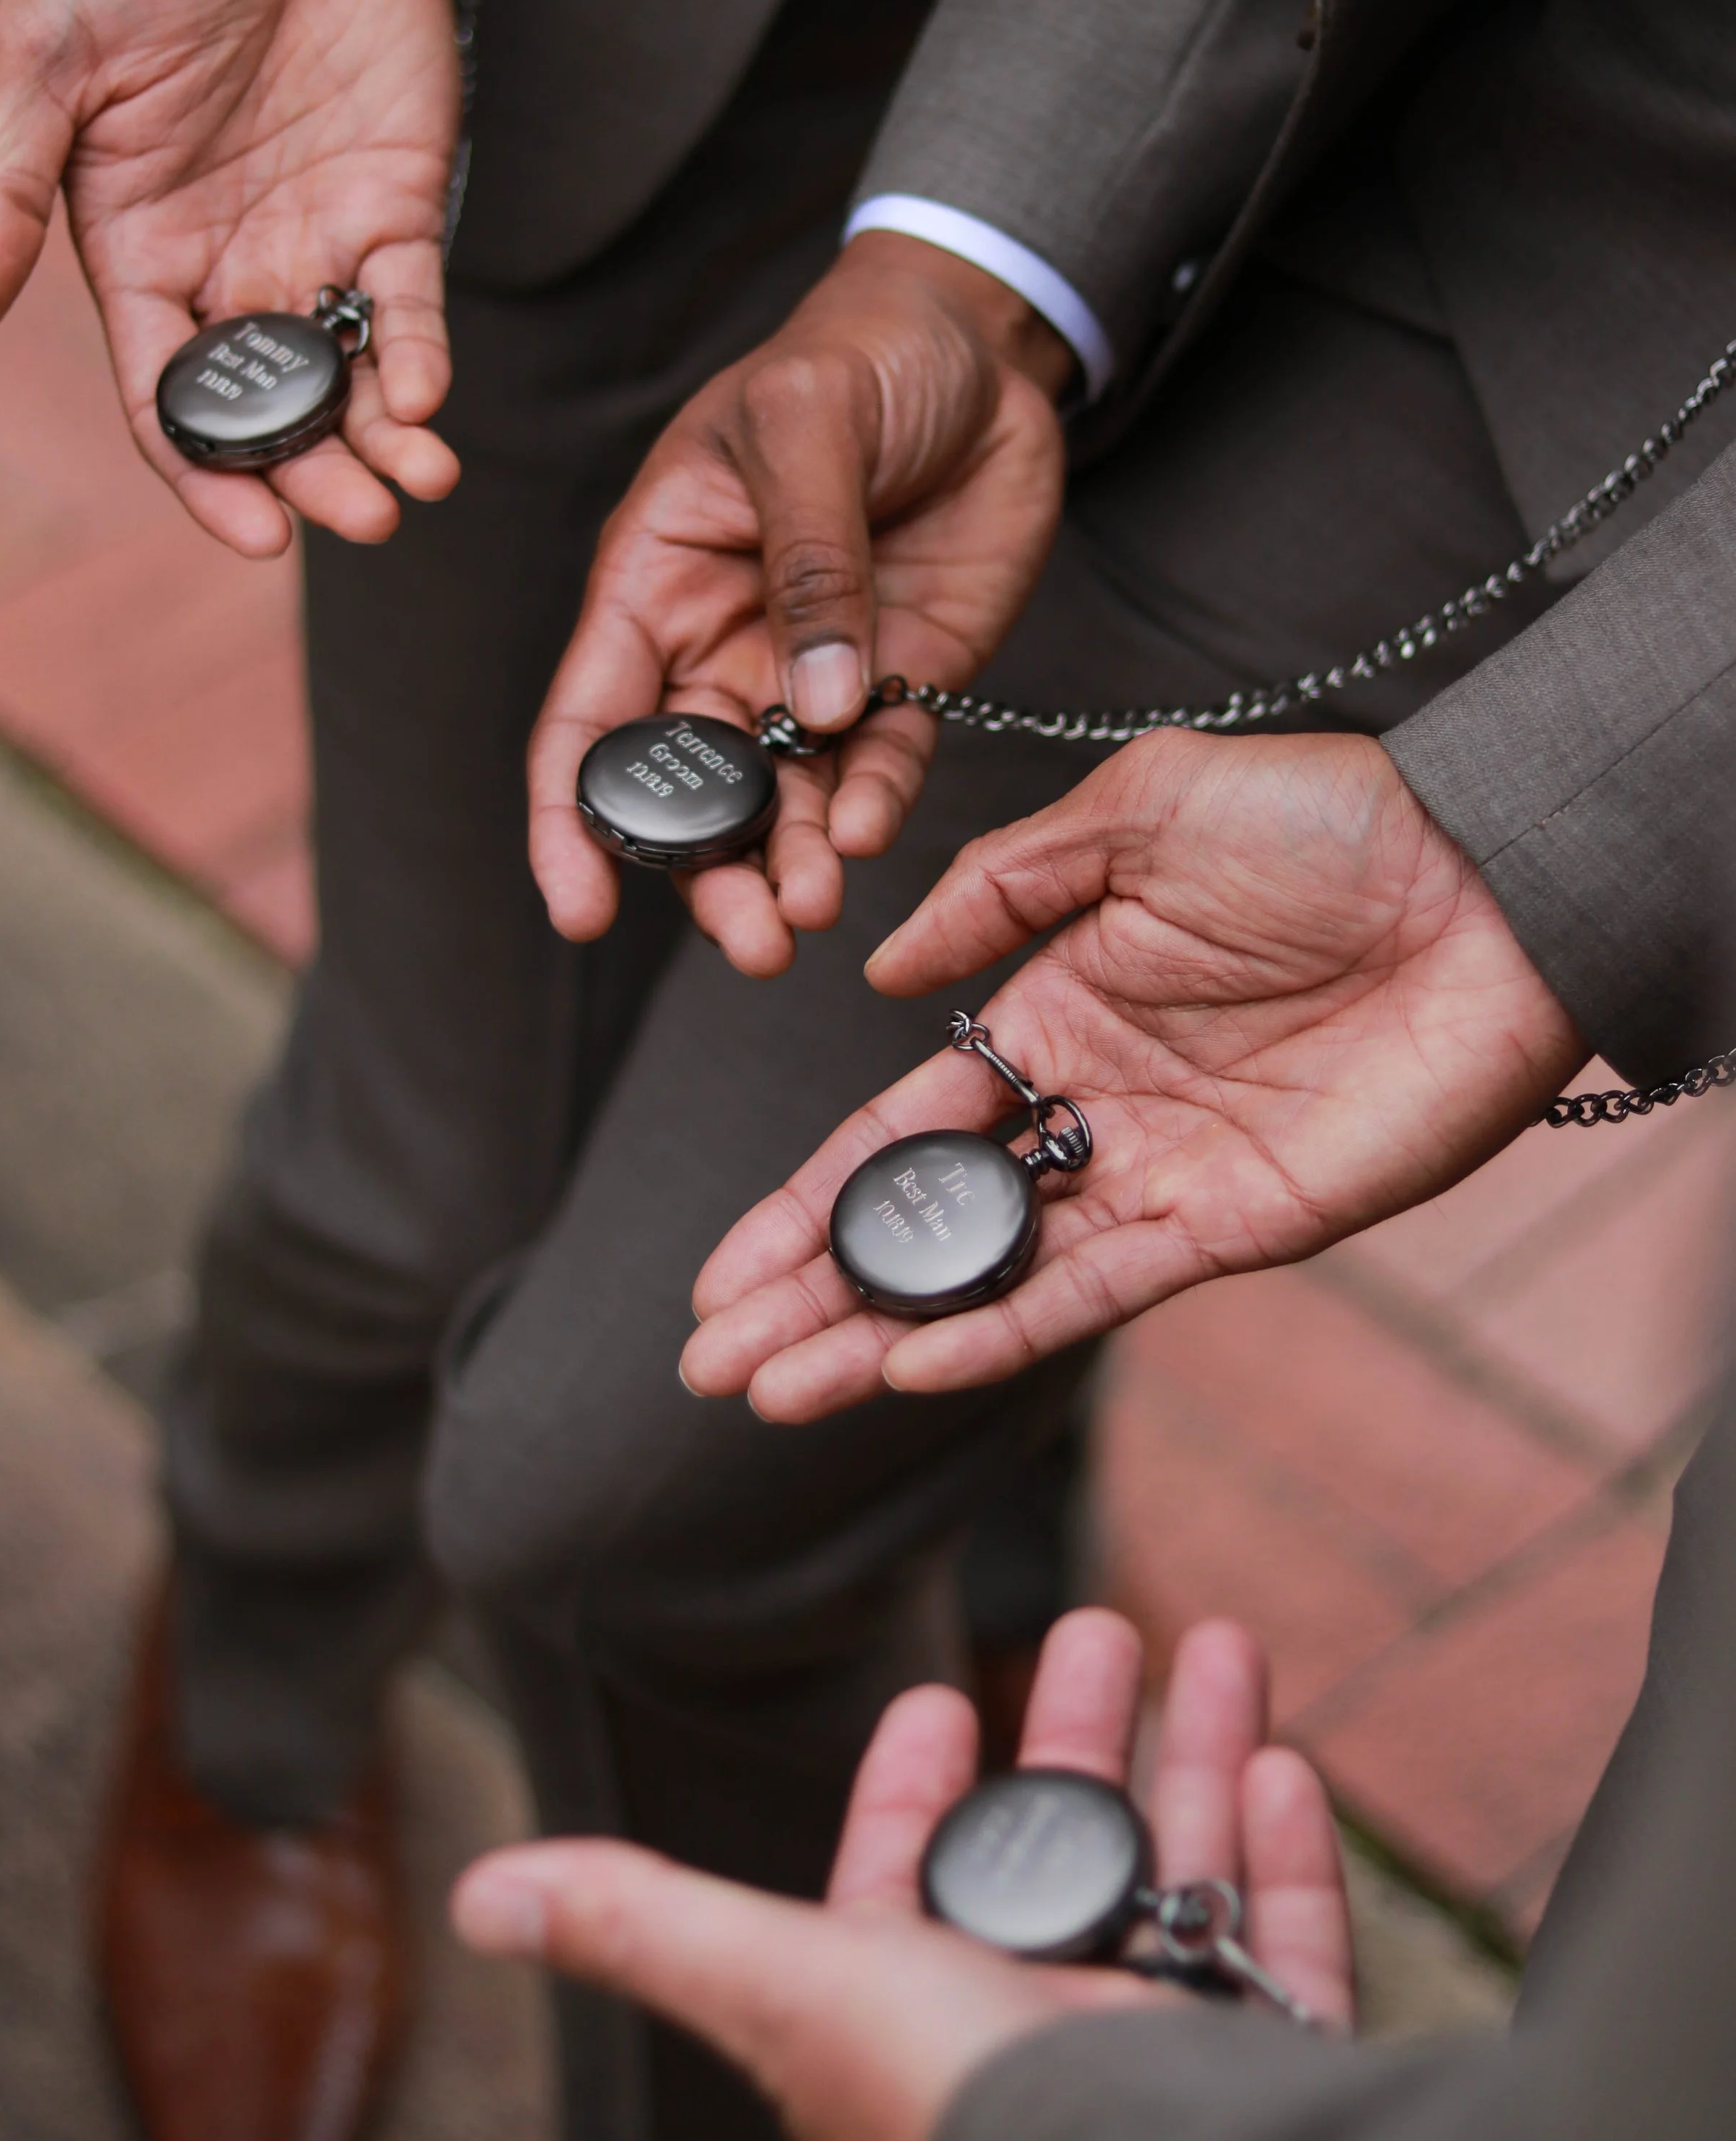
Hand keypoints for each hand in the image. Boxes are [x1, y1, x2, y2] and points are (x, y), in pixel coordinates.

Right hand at [0, 0, 462, 555]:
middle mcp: (227, 264)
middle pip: (272, 409)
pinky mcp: (394, 202)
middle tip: (358, 518)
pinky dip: (420, 357)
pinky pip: (409, 303)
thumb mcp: (47, 55)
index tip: (257, 530)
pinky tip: (426, 399)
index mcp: (134, 251)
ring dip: (381, 443)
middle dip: (313, 475)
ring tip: (415, 486)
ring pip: (349, 378)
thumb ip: (7, 191)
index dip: (208, 473)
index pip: (171, 397)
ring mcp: (314, 238)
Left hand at [453, 1609, 1352, 2140]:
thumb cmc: (969, 2103)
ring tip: (1217, 1640)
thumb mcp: (792, 1987)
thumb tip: (481, 1890)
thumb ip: (651, 1926)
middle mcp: (1038, 2046)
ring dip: (1197, 1759)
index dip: (916, 1790)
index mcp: (922, 2023)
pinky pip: (1290, 1957)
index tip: (940, 1695)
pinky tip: (1282, 1763)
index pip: (909, 1887)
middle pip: (1062, 1860)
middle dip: (1078, 1735)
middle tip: (1100, 1624)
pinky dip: (1289, 1860)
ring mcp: (1161, 2063)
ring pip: (1189, 1881)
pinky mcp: (1272, 2076)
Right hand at [527, 230, 1071, 975]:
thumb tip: (813, 701)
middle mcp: (719, 643)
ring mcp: (809, 670)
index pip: (588, 719)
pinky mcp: (899, 678)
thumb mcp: (806, 424)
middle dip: (708, 873)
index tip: (581, 908)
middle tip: (752, 939)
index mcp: (654, 579)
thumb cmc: (857, 356)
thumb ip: (810, 560)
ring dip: (789, 864)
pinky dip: (870, 809)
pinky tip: (865, 836)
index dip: (572, 819)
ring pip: (780, 798)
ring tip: (810, 914)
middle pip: (690, 788)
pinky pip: (878, 766)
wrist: (977, 346)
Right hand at [682, 730, 1584, 1418]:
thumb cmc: (1330, 821)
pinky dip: (996, 1330)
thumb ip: (1002, 887)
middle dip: (813, 1292)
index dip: (808, 1198)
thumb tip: (881, 975)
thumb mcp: (1139, 808)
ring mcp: (1157, 1176)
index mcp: (1056, 1008)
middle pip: (924, 1224)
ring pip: (988, 1278)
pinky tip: (904, 1363)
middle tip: (710, 1360)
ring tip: (770, 1388)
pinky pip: (1094, 1293)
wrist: (1486, 878)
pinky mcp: (1232, 1225)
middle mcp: (1091, 1106)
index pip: (901, 1127)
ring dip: (877, 1336)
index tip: (723, 1266)